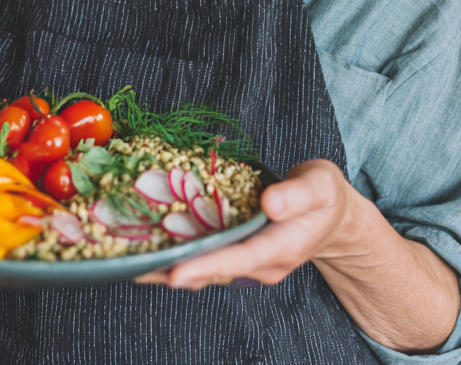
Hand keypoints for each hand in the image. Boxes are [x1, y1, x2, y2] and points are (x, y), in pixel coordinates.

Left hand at [136, 158, 458, 351]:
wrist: (332, 216)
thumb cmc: (324, 196)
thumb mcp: (319, 186)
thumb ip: (295, 195)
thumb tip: (269, 202)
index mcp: (281, 247)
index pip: (239, 259)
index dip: (206, 265)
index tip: (174, 273)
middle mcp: (261, 263)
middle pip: (213, 271)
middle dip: (174, 271)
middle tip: (132, 267)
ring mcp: (249, 263)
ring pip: (205, 270)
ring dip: (170, 268)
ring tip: (129, 262)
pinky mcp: (240, 254)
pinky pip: (207, 259)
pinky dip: (180, 256)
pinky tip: (153, 248)